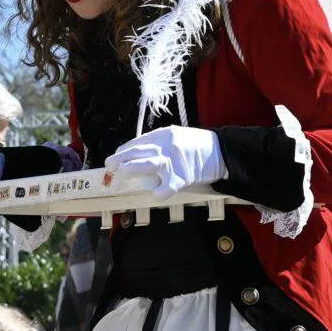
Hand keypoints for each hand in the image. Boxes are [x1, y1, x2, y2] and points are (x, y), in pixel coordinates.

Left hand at [103, 126, 225, 201]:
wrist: (222, 151)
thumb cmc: (196, 146)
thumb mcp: (176, 137)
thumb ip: (158, 144)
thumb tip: (134, 155)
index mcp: (163, 135)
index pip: (137, 143)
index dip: (123, 152)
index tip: (115, 159)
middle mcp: (167, 146)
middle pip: (139, 151)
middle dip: (121, 158)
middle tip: (109, 165)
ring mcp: (175, 161)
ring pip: (150, 163)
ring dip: (133, 167)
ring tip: (121, 171)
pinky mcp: (184, 176)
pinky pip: (168, 186)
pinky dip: (160, 191)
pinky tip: (155, 194)